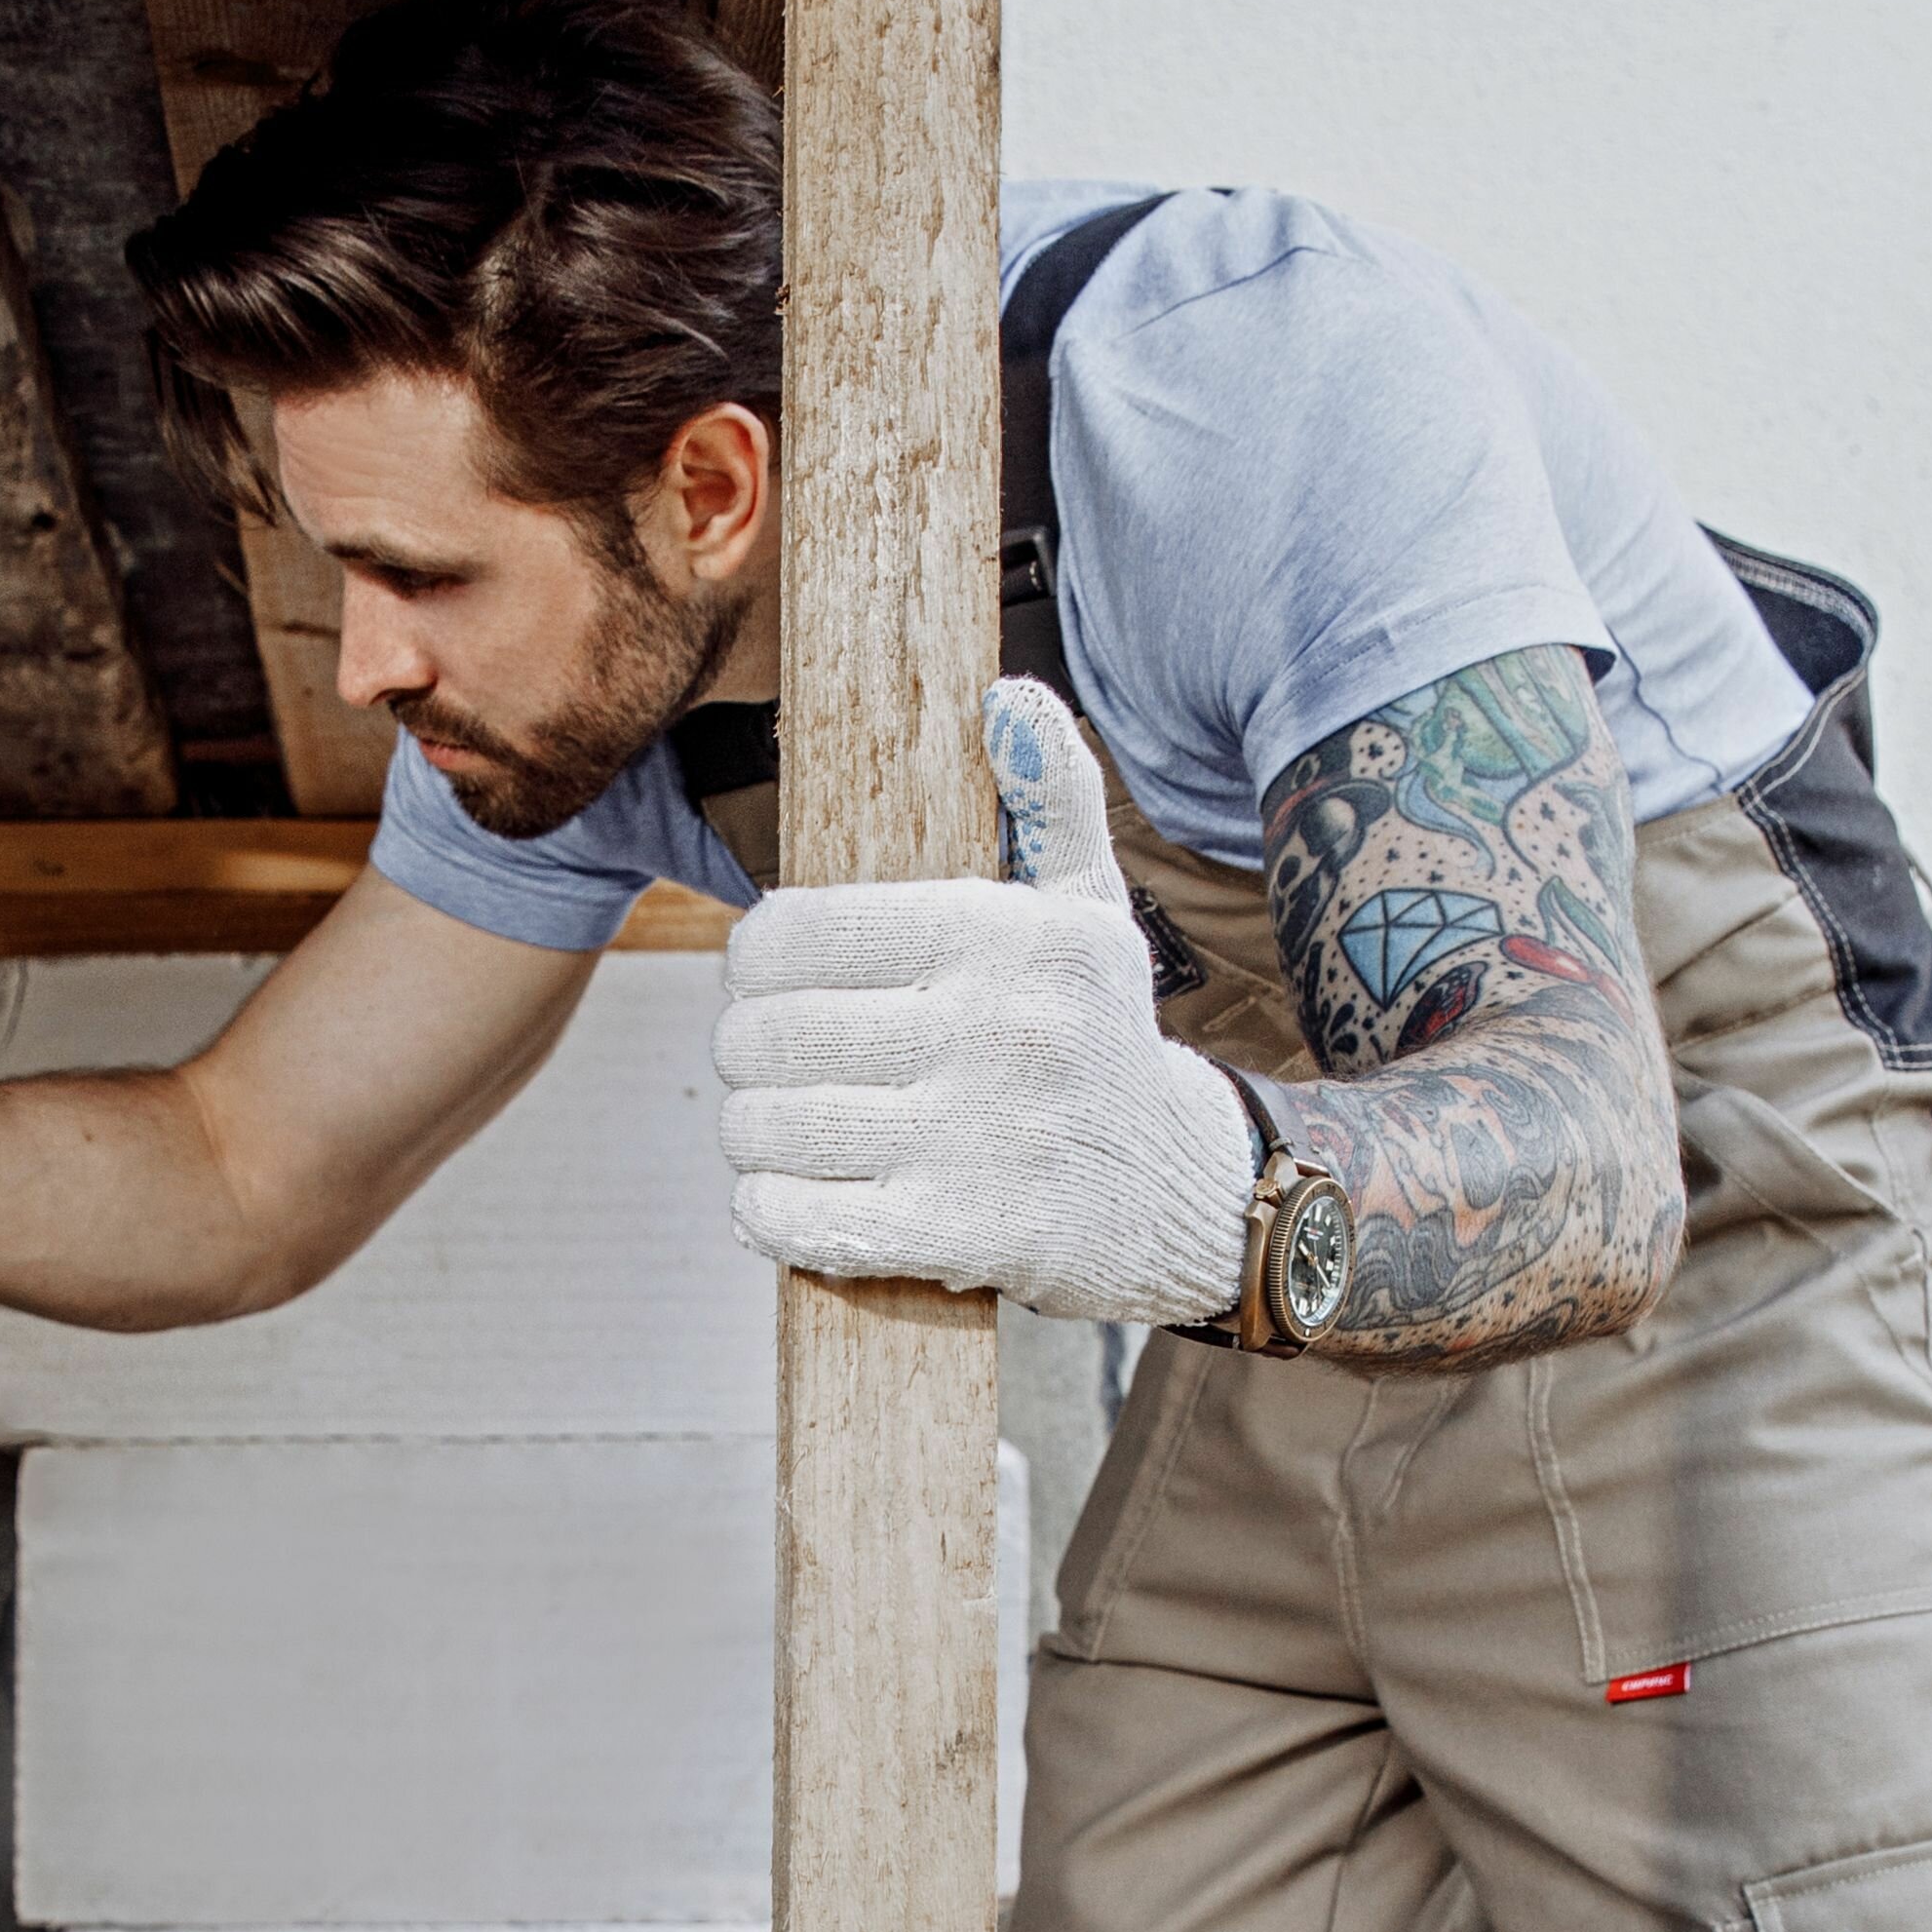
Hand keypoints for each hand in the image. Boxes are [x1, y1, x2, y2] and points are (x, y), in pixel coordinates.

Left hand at [709, 679, 1250, 1324]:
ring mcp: (981, 1138)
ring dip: (749, 1137)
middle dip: (743, 1054)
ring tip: (763, 1130)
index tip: (757, 981)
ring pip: (779, 1129)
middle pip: (777, 1036)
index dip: (752, 960)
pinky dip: (768, 1215)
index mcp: (1007, 936)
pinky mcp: (967, 1234)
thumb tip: (1009, 697)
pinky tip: (775, 1200)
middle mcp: (997, 1029)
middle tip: (752, 1065)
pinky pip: (807, 1220)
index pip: (803, 932)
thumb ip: (1052, 801)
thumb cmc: (1104, 1043)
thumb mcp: (1094, 913)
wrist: (1188, 1195)